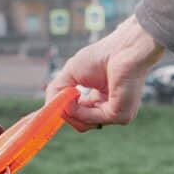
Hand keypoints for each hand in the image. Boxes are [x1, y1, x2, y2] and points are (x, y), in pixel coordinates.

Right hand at [45, 16, 164, 131]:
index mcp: (100, 99)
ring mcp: (115, 114)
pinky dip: (79, 110)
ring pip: (83, 124)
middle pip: (80, 123)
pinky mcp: (120, 116)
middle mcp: (108, 108)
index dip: (65, 111)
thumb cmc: (102, 56)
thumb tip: (49, 109)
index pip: (79, 114)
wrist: (124, 49)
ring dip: (71, 110)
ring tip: (71, 92)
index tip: (52, 107)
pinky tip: (76, 95)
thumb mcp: (70, 73)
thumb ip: (56, 92)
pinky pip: (91, 120)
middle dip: (66, 112)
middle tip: (61, 98)